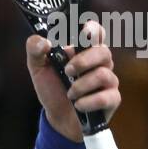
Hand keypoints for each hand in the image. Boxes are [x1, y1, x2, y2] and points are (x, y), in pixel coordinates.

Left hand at [26, 19, 119, 141]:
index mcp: (84, 51)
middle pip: (103, 51)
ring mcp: (108, 80)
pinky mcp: (112, 99)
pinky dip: (88, 102)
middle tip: (67, 71)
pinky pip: (106, 97)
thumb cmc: (53, 89)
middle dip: (83, 61)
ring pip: (103, 75)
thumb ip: (35, 51)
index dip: (93, 30)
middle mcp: (100, 63)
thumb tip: (43, 41)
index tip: (84, 32)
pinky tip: (78, 106)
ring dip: (81, 86)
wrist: (57, 118)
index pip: (96, 32)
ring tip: (70, 94)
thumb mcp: (38, 69)